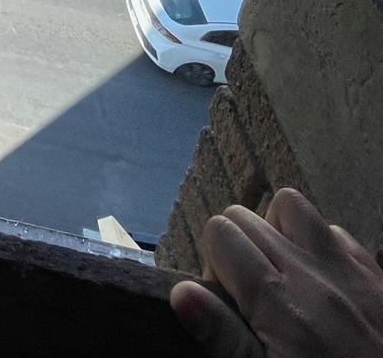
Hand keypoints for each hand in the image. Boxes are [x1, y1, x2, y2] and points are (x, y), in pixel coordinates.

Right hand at [170, 188, 382, 357]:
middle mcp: (311, 271)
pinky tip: (322, 287)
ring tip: (280, 279)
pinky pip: (336, 232)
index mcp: (278, 299)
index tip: (228, 308)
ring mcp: (348, 268)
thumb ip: (226, 337)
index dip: (214, 269)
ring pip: (291, 206)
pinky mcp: (377, 276)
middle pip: (245, 215)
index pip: (219, 233)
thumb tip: (181, 293)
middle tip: (249, 301)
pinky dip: (319, 248)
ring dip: (276, 234)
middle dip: (236, 249)